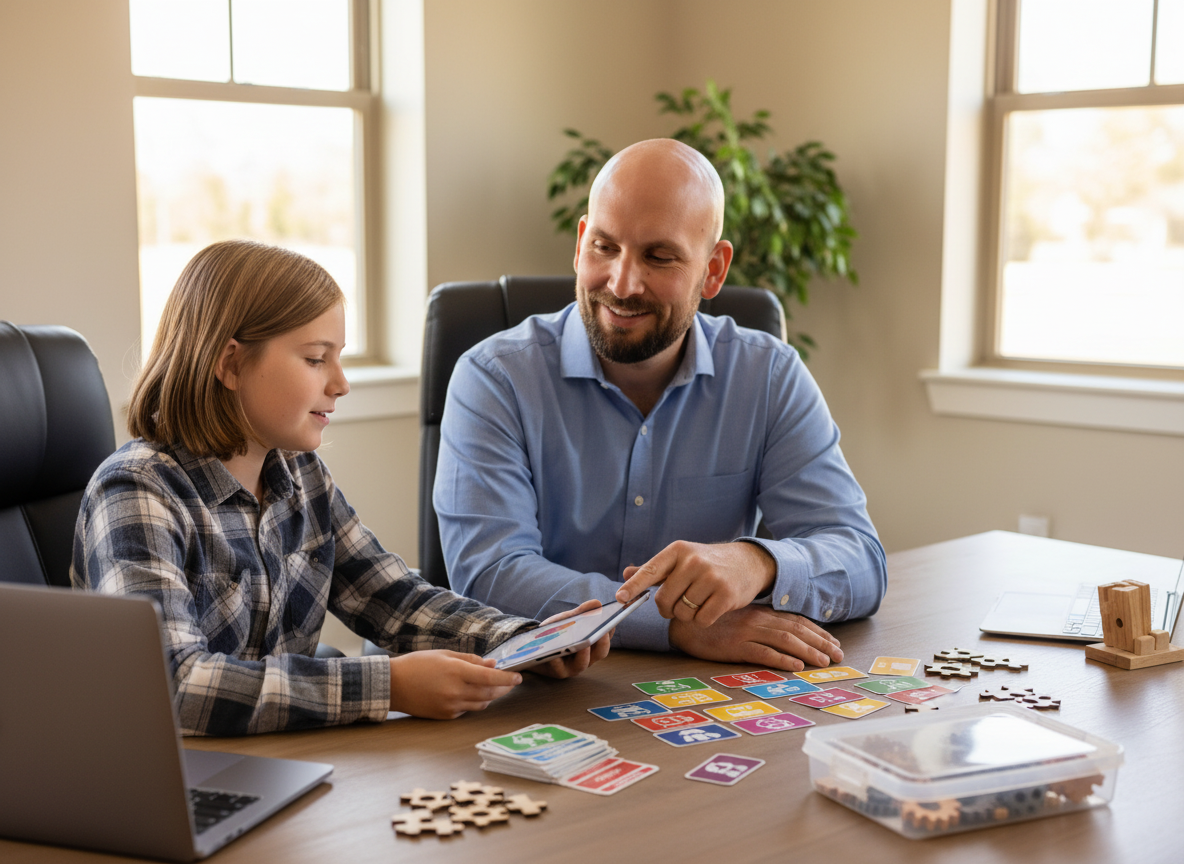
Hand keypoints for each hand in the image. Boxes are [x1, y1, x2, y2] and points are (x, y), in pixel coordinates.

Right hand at [388, 650, 520, 718]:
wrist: (393, 685)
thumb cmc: (417, 664)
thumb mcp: (445, 654)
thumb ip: (471, 660)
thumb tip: (492, 664)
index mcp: (456, 672)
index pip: (490, 678)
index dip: (507, 679)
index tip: (518, 677)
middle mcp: (455, 691)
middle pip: (489, 693)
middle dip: (503, 688)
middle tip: (510, 681)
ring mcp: (451, 706)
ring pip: (481, 703)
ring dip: (490, 696)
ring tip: (493, 686)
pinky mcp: (446, 716)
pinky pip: (468, 709)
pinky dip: (474, 702)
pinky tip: (471, 693)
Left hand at [530, 599, 612, 678]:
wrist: (536, 649)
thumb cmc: (556, 634)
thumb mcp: (568, 620)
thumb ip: (581, 612)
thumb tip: (597, 603)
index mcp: (593, 645)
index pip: (606, 638)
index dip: (610, 630)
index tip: (611, 621)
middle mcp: (587, 658)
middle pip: (600, 653)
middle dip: (602, 642)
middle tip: (601, 632)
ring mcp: (573, 667)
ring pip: (583, 664)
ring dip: (583, 654)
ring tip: (582, 644)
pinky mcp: (558, 672)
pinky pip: (559, 667)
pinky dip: (558, 659)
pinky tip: (555, 649)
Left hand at [615, 541, 775, 626]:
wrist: (748, 562)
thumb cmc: (708, 563)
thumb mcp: (682, 558)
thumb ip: (655, 569)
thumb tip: (627, 573)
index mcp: (678, 550)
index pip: (650, 570)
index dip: (634, 586)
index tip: (620, 597)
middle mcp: (693, 562)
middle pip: (664, 600)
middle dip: (668, 608)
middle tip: (678, 603)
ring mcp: (711, 578)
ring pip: (682, 613)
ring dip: (687, 614)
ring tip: (699, 601)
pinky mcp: (726, 595)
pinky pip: (701, 620)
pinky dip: (702, 620)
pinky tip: (711, 607)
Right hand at [668, 605, 842, 672]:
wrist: (682, 622)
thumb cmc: (710, 623)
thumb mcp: (739, 619)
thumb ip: (759, 623)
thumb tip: (784, 634)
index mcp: (759, 613)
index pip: (795, 621)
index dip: (817, 632)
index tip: (833, 642)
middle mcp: (756, 619)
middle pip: (795, 630)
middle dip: (820, 642)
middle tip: (838, 655)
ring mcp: (745, 632)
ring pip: (784, 640)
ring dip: (807, 651)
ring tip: (823, 662)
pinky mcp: (734, 646)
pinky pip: (761, 653)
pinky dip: (781, 659)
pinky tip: (795, 667)